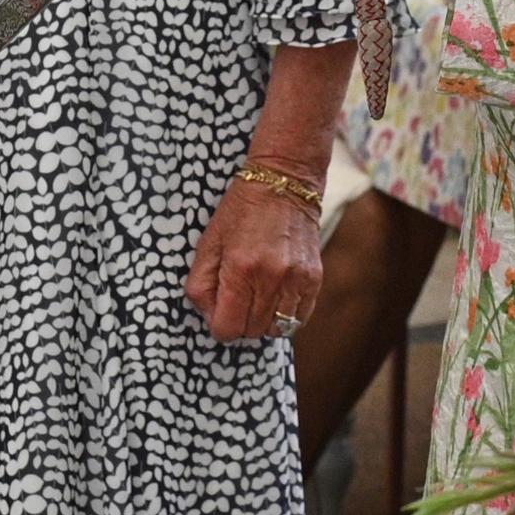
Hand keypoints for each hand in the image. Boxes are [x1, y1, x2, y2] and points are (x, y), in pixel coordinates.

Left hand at [186, 179, 323, 341]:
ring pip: (277, 329)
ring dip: (263, 321)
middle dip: (240, 321)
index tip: (219, 308)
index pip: (227, 329)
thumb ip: (200, 284)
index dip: (218, 324)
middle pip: (252, 332)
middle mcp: (271, 278)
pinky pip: (299, 319)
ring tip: (257, 297)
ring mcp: (296, 280)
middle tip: (237, 298)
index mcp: (240, 269)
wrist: (283, 183)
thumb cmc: (240, 212)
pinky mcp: (314, 278)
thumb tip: (209, 316)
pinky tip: (277, 298)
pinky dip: (286, 316)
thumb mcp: (208, 243)